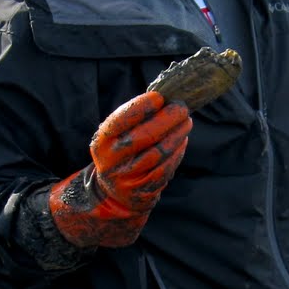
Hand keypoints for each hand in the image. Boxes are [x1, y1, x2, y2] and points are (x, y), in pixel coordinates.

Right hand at [49, 91, 190, 247]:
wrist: (115, 191)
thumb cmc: (121, 153)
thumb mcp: (116, 138)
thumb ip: (133, 120)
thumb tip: (164, 100)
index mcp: (102, 142)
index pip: (120, 121)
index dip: (141, 107)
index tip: (160, 97)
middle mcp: (112, 161)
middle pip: (143, 136)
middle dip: (166, 119)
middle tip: (181, 107)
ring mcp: (128, 178)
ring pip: (158, 153)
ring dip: (176, 135)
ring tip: (186, 122)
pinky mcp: (143, 190)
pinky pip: (165, 168)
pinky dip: (177, 152)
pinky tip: (182, 140)